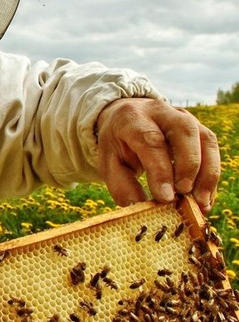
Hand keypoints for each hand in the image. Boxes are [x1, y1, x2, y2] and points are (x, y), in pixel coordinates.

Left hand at [95, 98, 219, 212]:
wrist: (128, 118)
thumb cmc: (118, 144)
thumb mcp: (109, 162)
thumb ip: (122, 185)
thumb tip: (140, 209)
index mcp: (132, 118)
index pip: (150, 141)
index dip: (161, 170)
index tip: (166, 198)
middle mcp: (161, 111)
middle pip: (184, 131)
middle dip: (188, 166)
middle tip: (184, 194)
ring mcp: (184, 117)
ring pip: (205, 139)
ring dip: (207, 173)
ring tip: (200, 202)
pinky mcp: (199, 127)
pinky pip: (211, 149)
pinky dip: (211, 175)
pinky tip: (204, 198)